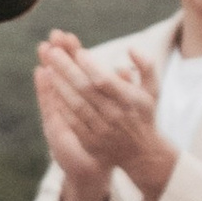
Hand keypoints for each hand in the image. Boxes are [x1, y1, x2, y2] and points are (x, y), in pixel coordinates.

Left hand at [40, 33, 175, 200]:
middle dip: (67, 69)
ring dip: (60, 85)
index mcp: (129, 100)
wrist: (140, 153)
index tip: (78, 52)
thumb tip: (130, 48)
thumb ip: (147, 66)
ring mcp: (102, 130)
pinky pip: (72, 122)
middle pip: (86, 89)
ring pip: (76, 105)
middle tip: (53, 52)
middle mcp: (115, 115)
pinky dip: (61, 106)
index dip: (90, 66)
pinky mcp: (91, 142)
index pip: (105, 80)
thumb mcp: (153, 90)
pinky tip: (51, 91)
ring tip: (48, 68)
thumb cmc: (143, 114)